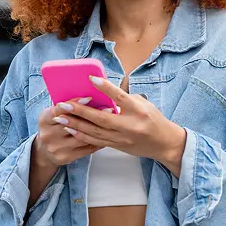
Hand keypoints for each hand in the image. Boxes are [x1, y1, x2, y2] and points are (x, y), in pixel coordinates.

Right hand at [34, 98, 102, 168]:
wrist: (45, 151)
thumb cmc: (54, 126)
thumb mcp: (53, 115)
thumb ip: (66, 107)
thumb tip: (89, 97)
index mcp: (44, 120)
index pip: (59, 110)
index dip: (74, 103)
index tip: (89, 98)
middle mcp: (48, 135)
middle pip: (72, 124)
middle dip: (92, 116)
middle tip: (109, 109)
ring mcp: (57, 148)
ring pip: (82, 137)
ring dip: (98, 129)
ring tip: (112, 121)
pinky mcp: (65, 157)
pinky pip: (86, 148)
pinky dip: (98, 141)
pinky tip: (108, 134)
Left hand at [57, 77, 186, 174]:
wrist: (164, 144)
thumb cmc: (154, 120)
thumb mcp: (144, 105)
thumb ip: (125, 99)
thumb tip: (106, 92)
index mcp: (138, 111)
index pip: (120, 97)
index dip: (105, 88)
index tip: (91, 79)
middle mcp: (130, 125)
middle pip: (101, 118)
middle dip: (80, 111)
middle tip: (64, 104)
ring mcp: (122, 138)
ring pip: (95, 131)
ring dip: (76, 124)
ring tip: (61, 117)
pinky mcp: (117, 146)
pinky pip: (96, 141)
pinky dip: (83, 135)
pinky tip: (71, 130)